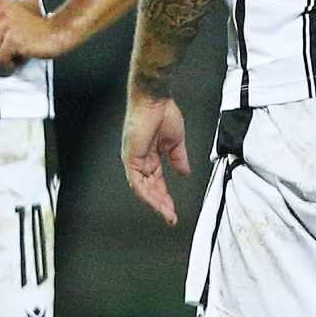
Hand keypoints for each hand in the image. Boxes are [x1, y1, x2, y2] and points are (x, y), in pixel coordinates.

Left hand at [0, 0, 70, 69]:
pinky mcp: (13, 40)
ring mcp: (6, 26)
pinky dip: (10, 63)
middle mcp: (0, 11)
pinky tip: (19, 57)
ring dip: (1, 56)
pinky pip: (1, 59)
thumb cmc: (40, 24)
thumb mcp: (18, 8)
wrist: (58, 32)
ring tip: (13, 52)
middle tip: (7, 46)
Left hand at [121, 93, 190, 225]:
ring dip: (155, 203)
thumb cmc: (164, 112)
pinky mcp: (131, 157)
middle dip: (161, 204)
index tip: (173, 210)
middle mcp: (140, 160)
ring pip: (143, 189)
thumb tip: (184, 172)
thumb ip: (179, 159)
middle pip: (149, 189)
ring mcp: (134, 159)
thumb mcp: (176, 142)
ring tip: (167, 214)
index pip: (157, 183)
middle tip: (171, 217)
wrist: (156, 99)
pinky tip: (156, 202)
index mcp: (149, 157)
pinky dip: (146, 193)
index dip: (165, 197)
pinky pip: (137, 181)